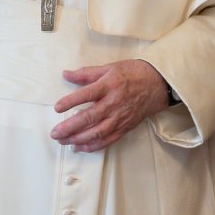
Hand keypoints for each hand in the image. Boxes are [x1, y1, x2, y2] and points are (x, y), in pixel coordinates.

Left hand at [51, 60, 168, 152]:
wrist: (158, 84)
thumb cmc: (134, 73)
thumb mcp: (110, 68)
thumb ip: (86, 73)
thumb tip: (66, 74)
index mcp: (109, 85)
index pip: (86, 94)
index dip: (70, 102)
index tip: (57, 108)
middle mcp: (114, 103)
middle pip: (89, 117)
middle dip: (70, 127)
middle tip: (55, 133)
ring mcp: (120, 117)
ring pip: (97, 132)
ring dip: (79, 139)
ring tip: (64, 141)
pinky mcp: (125, 126)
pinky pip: (108, 139)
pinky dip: (94, 145)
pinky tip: (81, 147)